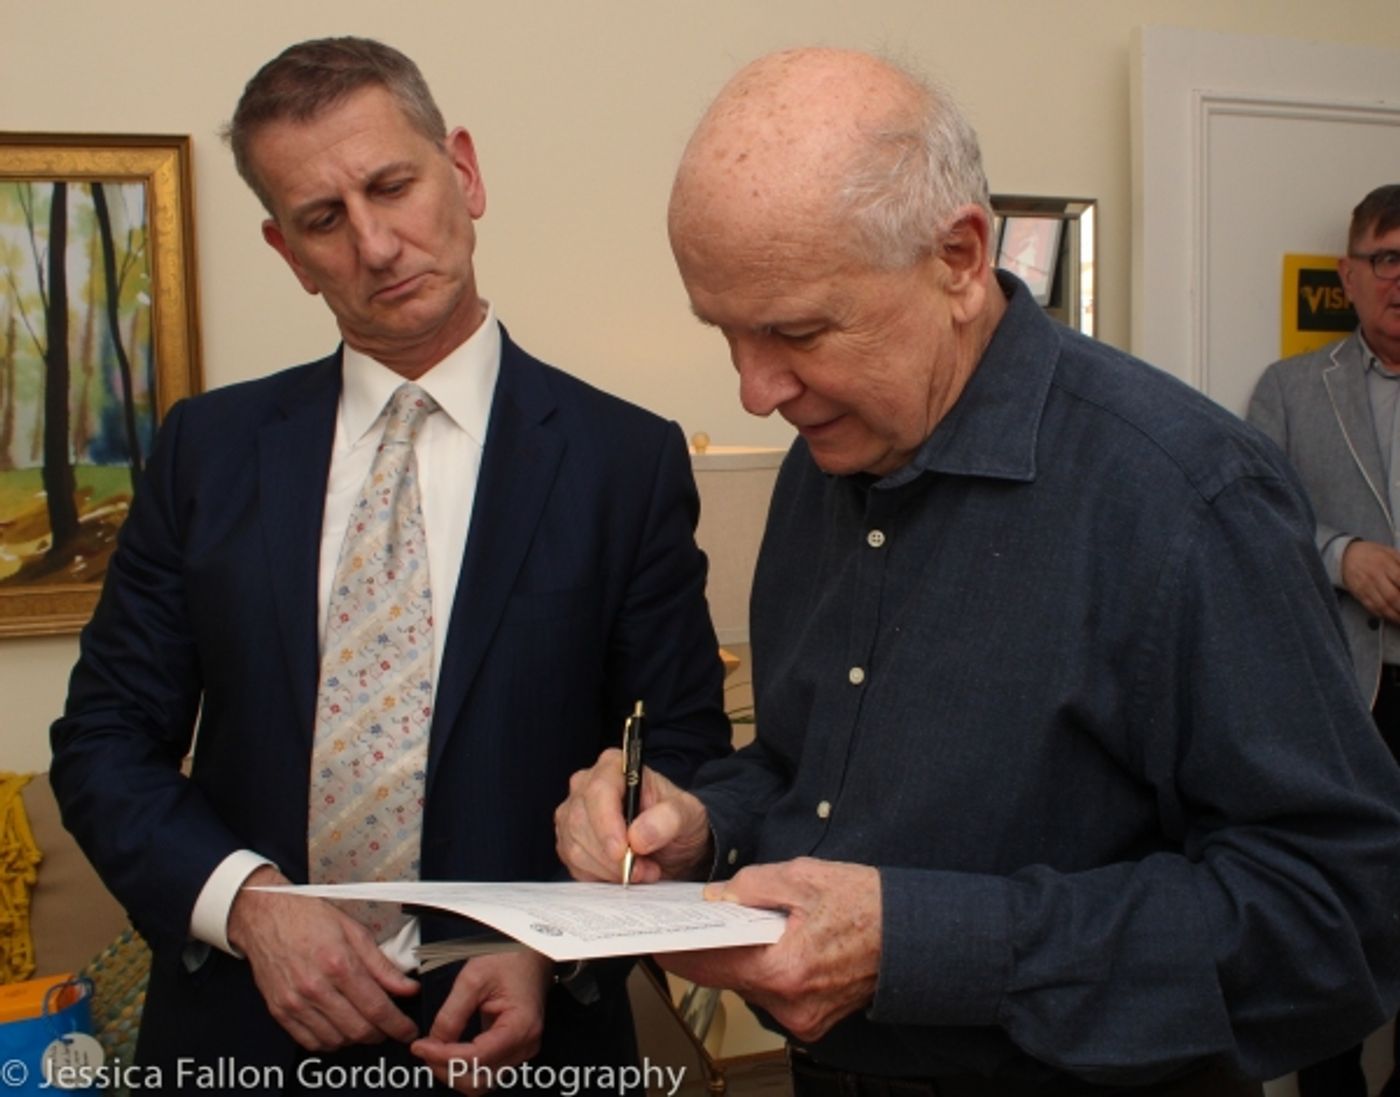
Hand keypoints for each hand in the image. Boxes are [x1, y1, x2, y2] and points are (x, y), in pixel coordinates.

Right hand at [228, 865, 419, 1049]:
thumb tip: (407, 987)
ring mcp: (295, 1002)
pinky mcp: (280, 1011)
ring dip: (356, 1038)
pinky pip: (310, 1042)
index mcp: (339, 963)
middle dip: (381, 1034)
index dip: (397, 1025)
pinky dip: (331, 1041)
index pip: (376, 1007)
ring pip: (336, 1040)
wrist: (265, 917)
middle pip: (358, 1029)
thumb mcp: (354, 931)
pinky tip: (339, 1027)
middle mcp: (315, 987)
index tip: (408, 1030)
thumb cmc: (309, 917)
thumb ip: (382, 964)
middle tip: (390, 1026)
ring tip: (365, 1022)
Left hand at [411, 950, 552, 1093]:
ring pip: (481, 1081)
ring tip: (434, 1051)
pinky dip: (464, 1067)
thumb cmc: (509, 958)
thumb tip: (434, 1041)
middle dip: (446, 1070)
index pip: (476, 1057)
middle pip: (479, 1080)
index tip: (421, 1046)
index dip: (443, 1056)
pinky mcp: (513, 1048)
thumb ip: (452, 1013)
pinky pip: (485, 1070)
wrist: (530, 951)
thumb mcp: (474, 978)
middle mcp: (524, 1045)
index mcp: (520, 1026)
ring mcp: (521, 1049)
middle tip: (424, 1050)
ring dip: (454, 1073)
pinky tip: (448, 1051)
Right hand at [554, 748, 712, 882]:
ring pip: (575, 847)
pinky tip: (622, 873)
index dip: (607, 824)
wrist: (670, 842)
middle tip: (644, 869)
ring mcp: (573, 812)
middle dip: (612, 856)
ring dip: (609, 869)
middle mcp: (587, 784)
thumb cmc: (675, 819)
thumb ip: (668, 819)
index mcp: (614, 766)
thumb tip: (638, 835)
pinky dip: (600, 876)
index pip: (599, 791)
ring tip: (641, 871)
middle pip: (582, 822)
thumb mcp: (687, 814)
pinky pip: (574, 865)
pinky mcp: (568, 840)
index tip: (623, 851)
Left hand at [658, 858, 880, 1042]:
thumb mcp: (803, 877)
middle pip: (727, 978)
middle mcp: (790, 1003)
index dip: (680, 950)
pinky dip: (765, 970)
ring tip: (741, 926)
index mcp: (784, 969)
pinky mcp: (812, 1020)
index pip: (711, 964)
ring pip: (749, 986)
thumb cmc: (868, 904)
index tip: (659, 940)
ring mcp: (802, 1017)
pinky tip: (771, 945)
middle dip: (711, 949)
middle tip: (696, 923)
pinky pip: (772, 995)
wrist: (913, 935)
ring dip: (741, 959)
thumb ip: (752, 886)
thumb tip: (717, 896)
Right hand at [1341, 539, 1399, 623]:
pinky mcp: (1359, 595)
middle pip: (1393, 596)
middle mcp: (1375, 576)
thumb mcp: (1391, 552)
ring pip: (1383, 606)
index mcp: (1385, 563)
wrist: (1346, 556)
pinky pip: (1372, 608)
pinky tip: (1394, 618)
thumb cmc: (1374, 554)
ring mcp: (1366, 587)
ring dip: (1396, 616)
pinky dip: (1384, 615)